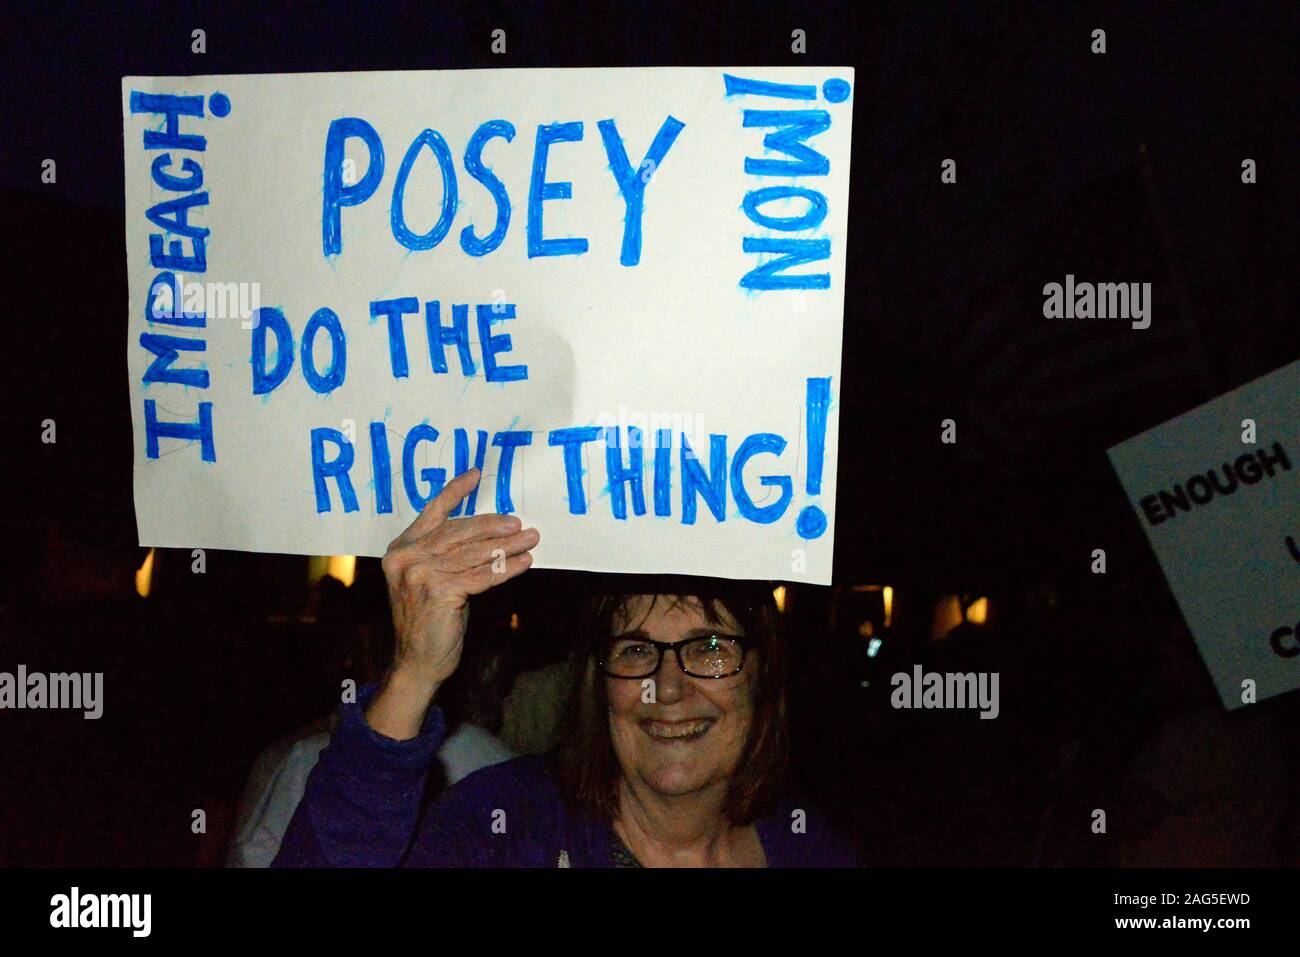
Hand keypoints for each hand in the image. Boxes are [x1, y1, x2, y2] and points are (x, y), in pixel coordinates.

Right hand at [367, 467, 538, 738]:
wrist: (417, 662)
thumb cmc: (428, 620)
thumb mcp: (428, 580)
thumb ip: (444, 556)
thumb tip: (487, 533)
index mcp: (400, 549)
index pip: (432, 514)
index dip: (454, 492)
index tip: (476, 475)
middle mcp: (406, 558)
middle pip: (458, 532)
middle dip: (492, 525)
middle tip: (519, 522)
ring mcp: (421, 575)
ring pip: (473, 553)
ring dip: (507, 546)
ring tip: (531, 539)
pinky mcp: (440, 593)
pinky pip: (481, 576)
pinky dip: (505, 568)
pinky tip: (523, 563)